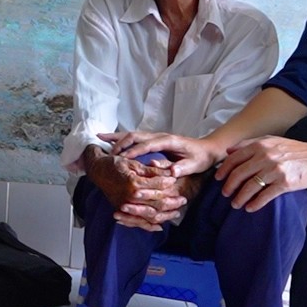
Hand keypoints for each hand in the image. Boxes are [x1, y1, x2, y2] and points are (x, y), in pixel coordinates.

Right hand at [101, 130, 222, 177]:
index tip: (122, 159)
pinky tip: (108, 140)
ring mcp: (155, 137)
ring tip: (100, 139)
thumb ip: (182, 168)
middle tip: (108, 154)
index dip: (134, 151)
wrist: (207, 149)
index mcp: (169, 141)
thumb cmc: (201, 158)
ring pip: (132, 134)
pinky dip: (120, 138)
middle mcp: (159, 136)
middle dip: (121, 144)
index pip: (148, 144)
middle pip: (136, 135)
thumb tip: (170, 172)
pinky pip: (134, 138)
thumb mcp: (195, 165)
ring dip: (116, 137)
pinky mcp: (153, 141)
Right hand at [109, 156, 190, 231]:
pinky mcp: (121, 209)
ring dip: (164, 215)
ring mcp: (125, 205)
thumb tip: (169, 174)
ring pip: (150, 214)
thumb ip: (152, 171)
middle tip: (183, 200)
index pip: (158, 186)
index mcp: (134, 183)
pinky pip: (138, 222)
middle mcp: (130, 197)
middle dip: (172, 202)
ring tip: (176, 213)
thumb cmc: (114, 163)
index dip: (169, 184)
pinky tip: (160, 227)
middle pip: (157, 203)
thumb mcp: (134, 163)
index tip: (177, 182)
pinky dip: (149, 226)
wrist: (96, 169)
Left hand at [219, 136, 306, 210]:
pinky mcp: (284, 183)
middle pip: (239, 173)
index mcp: (260, 145)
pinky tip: (250, 208)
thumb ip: (249, 144)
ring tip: (235, 204)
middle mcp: (265, 156)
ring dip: (239, 197)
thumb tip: (229, 151)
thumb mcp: (271, 140)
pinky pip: (264, 196)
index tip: (218, 179)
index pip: (234, 158)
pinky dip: (255, 204)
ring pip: (249, 186)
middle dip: (229, 186)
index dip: (223, 170)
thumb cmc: (294, 150)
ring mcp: (275, 170)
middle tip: (225, 194)